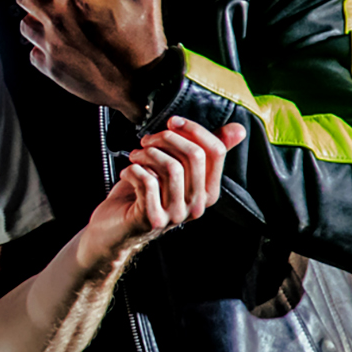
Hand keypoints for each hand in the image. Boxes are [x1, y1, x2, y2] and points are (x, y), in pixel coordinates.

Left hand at [16, 0, 169, 115]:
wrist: (142, 86)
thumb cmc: (143, 40)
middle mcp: (57, 20)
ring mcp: (52, 46)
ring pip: (25, 23)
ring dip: (32, 14)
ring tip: (44, 11)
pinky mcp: (53, 69)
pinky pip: (33, 52)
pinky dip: (39, 45)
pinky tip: (52, 42)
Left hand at [74, 115, 241, 268]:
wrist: (112, 229)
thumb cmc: (143, 195)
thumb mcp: (175, 169)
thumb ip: (202, 150)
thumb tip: (239, 129)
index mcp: (208, 191)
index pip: (216, 151)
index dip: (194, 129)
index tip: (172, 121)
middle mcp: (197, 205)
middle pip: (194, 155)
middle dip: (166, 138)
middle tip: (147, 140)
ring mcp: (176, 215)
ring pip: (171, 167)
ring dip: (147, 154)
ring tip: (135, 156)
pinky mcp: (154, 220)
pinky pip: (148, 182)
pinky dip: (133, 170)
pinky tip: (127, 172)